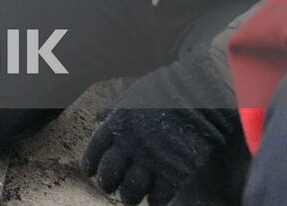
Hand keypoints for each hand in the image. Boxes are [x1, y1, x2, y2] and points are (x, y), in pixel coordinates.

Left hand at [81, 56, 239, 205]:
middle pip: (111, 173)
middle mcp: (129, 144)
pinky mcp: (174, 170)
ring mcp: (151, 158)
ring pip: (132, 188)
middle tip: (109, 189)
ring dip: (129, 196)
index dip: (91, 164)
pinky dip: (155, 201)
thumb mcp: (134, 96)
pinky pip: (160, 194)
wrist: (197, 94)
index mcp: (117, 124)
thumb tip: (100, 116)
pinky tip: (155, 202)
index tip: (90, 173)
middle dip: (108, 184)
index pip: (96, 150)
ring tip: (130, 199)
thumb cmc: (165, 91)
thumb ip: (117, 109)